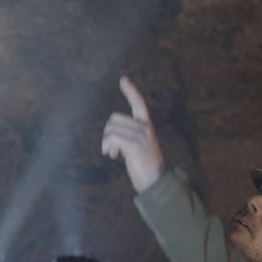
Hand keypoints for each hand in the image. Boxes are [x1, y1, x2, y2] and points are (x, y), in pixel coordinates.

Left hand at [101, 76, 164, 192]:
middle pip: (114, 119)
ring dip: (106, 142)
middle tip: (111, 148)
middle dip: (107, 133)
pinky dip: (107, 147)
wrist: (156, 181)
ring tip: (112, 153)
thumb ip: (131, 137)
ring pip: (111, 129)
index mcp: (147, 125)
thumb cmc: (146, 167)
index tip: (123, 80)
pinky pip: (112, 138)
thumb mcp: (141, 147)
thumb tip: (112, 135)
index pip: (139, 103)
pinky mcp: (134, 144)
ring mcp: (140, 135)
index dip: (131, 91)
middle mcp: (144, 127)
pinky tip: (112, 155)